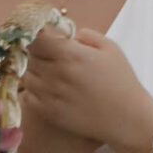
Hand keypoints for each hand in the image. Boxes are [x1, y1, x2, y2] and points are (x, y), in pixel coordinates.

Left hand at [18, 28, 151, 152]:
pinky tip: (48, 89)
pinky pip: (27, 95)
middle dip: (37, 52)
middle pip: (30, 56)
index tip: (43, 36)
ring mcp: (50, 95)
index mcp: (71, 55)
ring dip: (33, 70)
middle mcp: (56, 74)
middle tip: (49, 55)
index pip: (37, 38)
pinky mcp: (48, 112)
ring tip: (50, 73)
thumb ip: (86, 35)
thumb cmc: (122, 82)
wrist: (126, 119)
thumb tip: (67, 34)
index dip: (36, 35)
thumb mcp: (111, 49)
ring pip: (27, 75)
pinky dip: (32, 89)